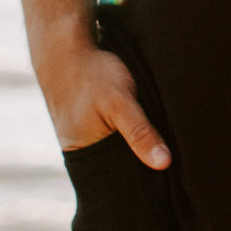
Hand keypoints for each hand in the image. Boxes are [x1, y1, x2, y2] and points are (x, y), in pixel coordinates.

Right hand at [34, 32, 169, 167]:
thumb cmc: (92, 74)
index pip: (116, 181)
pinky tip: (138, 129)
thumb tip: (163, 164)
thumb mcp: (121, 102)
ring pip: (116, 153)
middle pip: (117, 169)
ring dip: (132, 149)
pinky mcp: (87, 127)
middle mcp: (80, 152)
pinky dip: (125, 137)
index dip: (139, 180)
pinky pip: (111, 140)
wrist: (65, 49)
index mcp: (82, 155)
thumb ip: (141, 133)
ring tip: (153, 143)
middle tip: (164, 159)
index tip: (163, 180)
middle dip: (138, 166)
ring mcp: (81, 139)